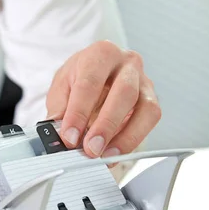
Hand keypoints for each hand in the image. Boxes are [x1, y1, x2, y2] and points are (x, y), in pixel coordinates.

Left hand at [46, 41, 160, 159]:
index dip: (79, 113)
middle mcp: (127, 63)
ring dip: (126, 136)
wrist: (95, 72)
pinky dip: (133, 140)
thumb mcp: (61, 88)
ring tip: (106, 155)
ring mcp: (144, 81)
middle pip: (124, 92)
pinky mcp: (152, 100)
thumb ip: (59, 111)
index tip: (70, 137)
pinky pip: (150, 121)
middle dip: (106, 125)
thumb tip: (56, 137)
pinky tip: (115, 153)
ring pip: (146, 108)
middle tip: (91, 148)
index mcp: (100, 54)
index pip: (90, 83)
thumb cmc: (79, 77)